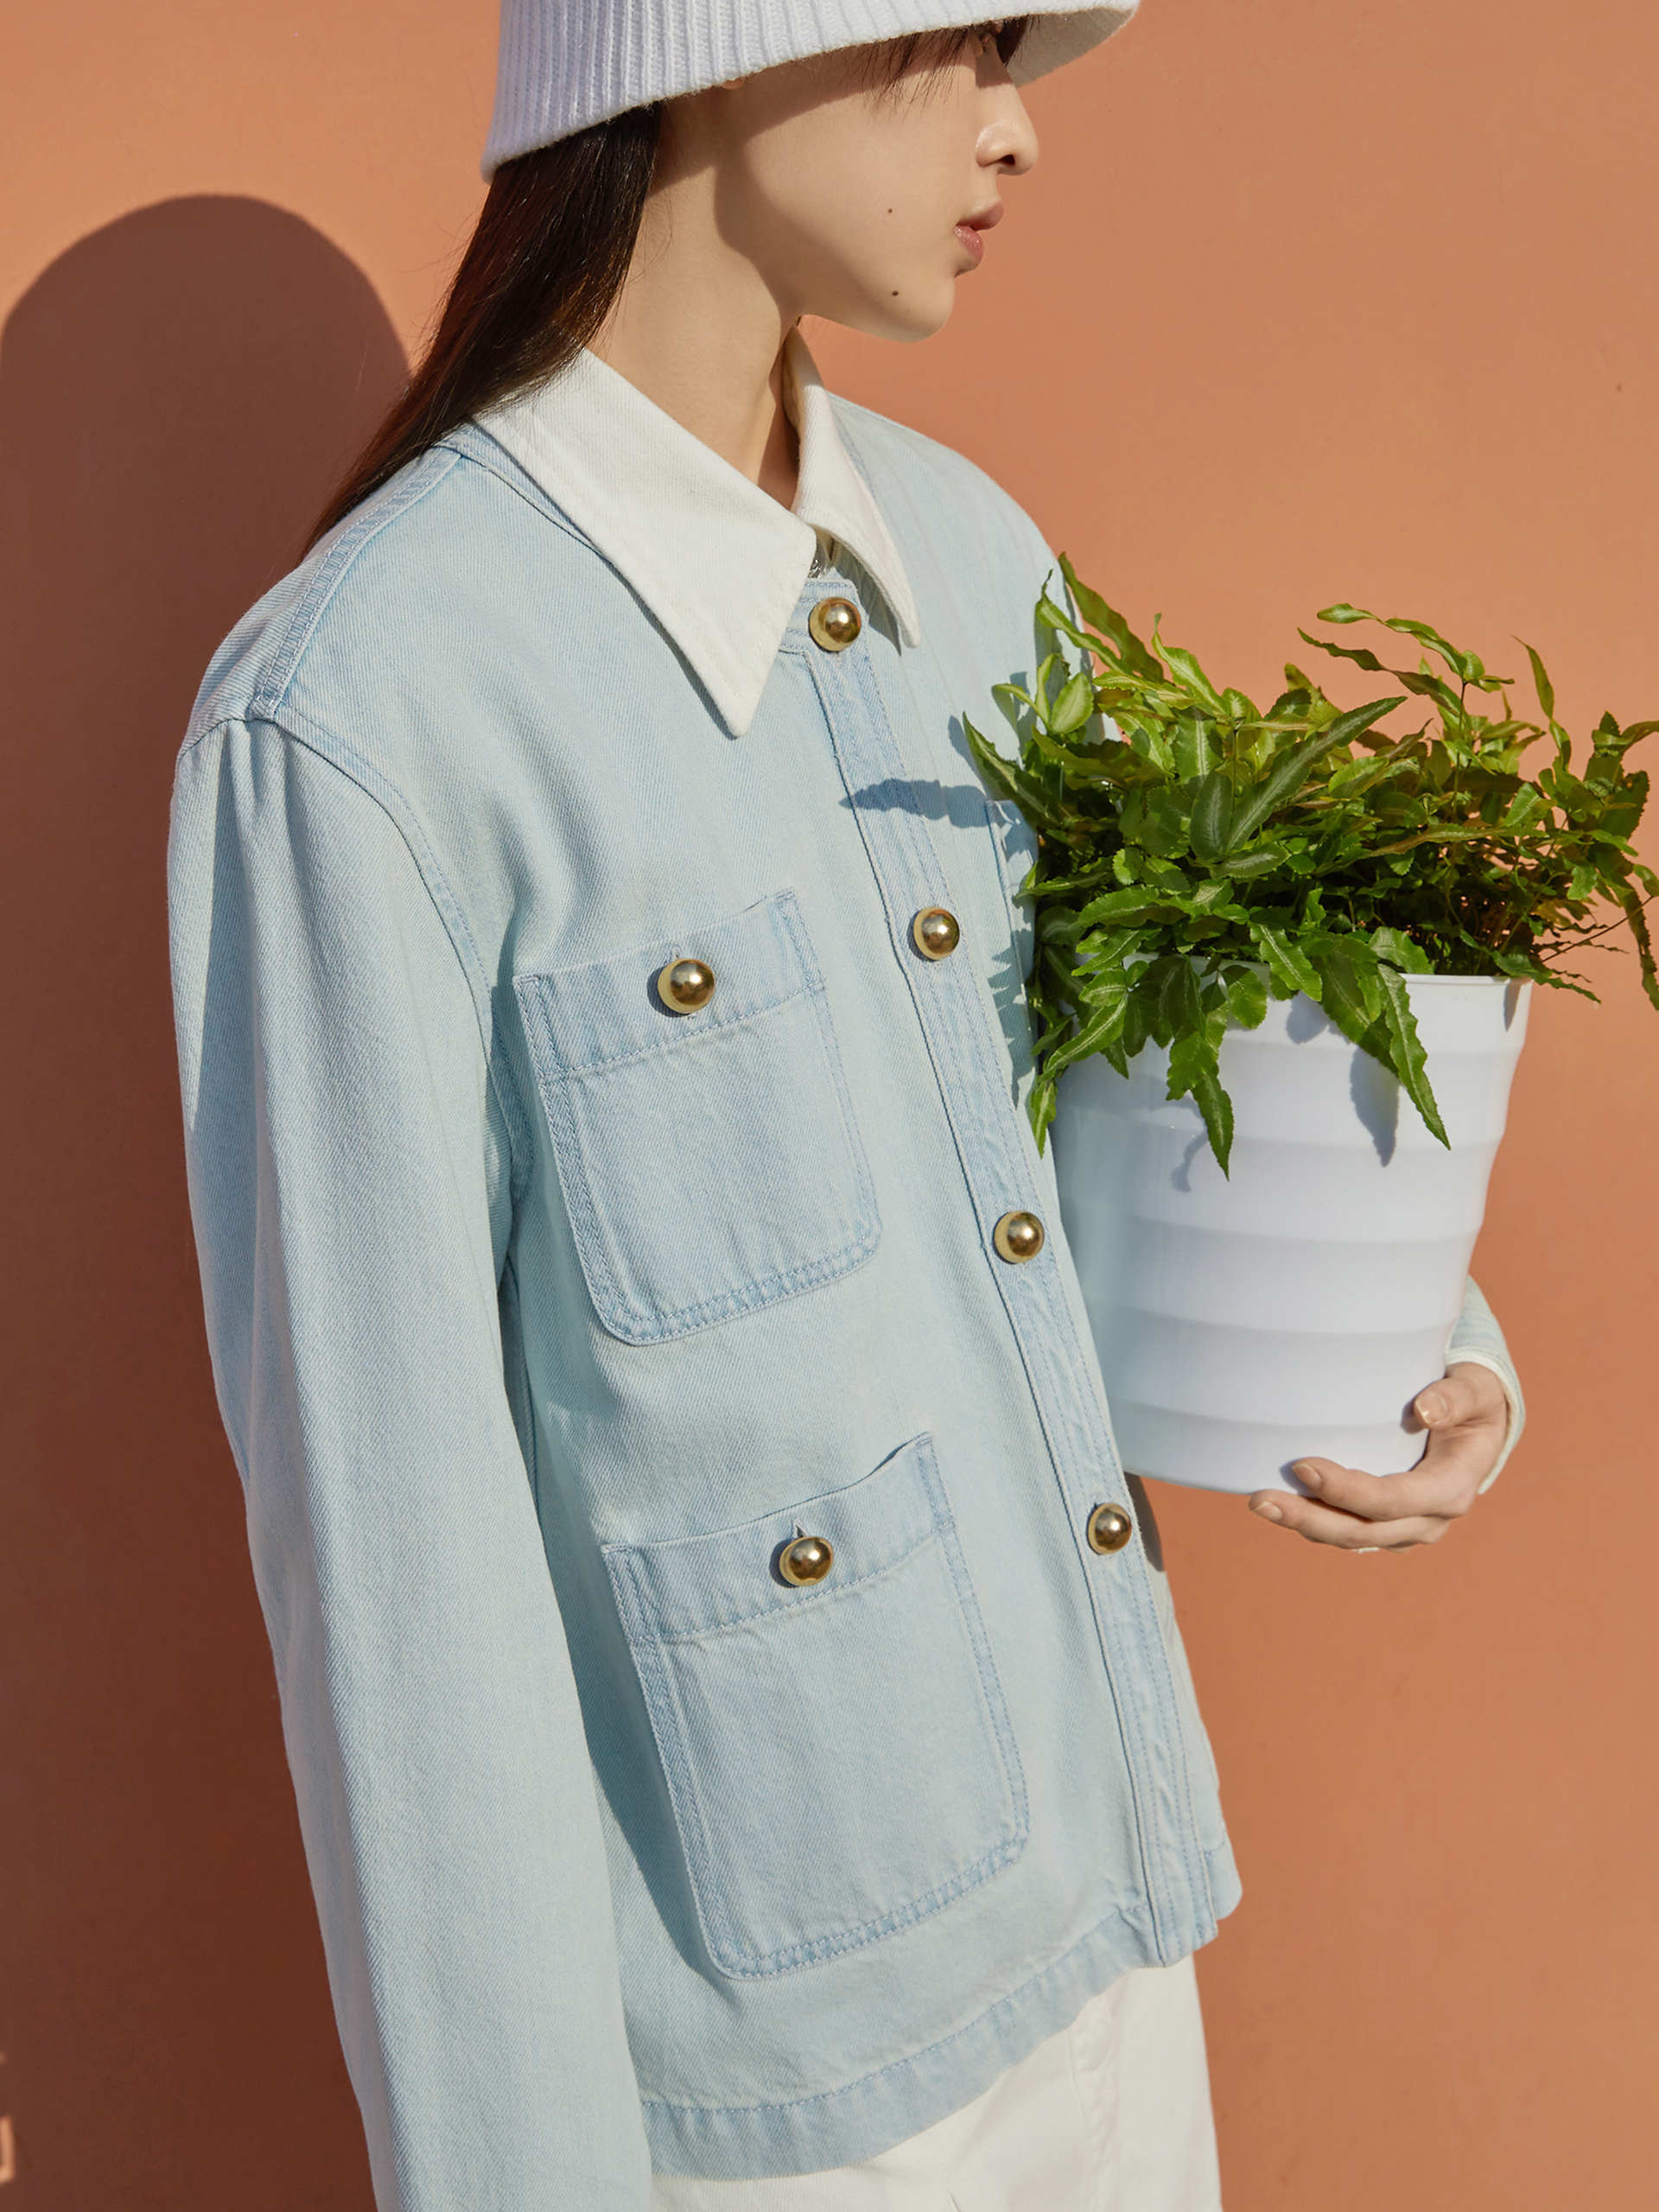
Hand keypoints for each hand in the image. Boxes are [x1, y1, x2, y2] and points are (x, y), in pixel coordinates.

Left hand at [1248, 1363, 1509, 1551]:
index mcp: (1451, 1489)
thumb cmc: (1473, 1399)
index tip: (1302, 1466)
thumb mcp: (1475, 1390)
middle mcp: (1428, 1520)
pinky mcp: (1386, 1525)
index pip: (1393, 1500)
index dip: (1347, 1490)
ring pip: (1350, 1539)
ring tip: (1259, 1503)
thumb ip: (1455, 1397)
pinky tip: (1278, 1503)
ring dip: (1303, 1524)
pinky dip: (1312, 1520)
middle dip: (1309, 1518)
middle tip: (1259, 1499)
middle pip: (1363, 1531)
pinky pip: (1346, 1531)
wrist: (1478, 1425)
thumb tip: (1425, 1411)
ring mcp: (1406, 1529)